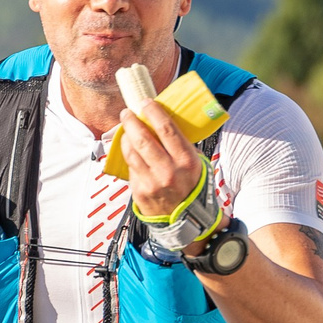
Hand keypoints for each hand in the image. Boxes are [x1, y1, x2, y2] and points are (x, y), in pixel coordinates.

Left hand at [119, 101, 203, 220]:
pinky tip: (130, 148)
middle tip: (127, 112)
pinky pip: (131, 167)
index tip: (146, 103)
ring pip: (132, 152)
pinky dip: (129, 154)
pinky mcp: (140, 192)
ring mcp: (152, 183)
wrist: (187, 219)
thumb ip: (180, 144)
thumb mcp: (196, 163)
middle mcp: (169, 171)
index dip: (153, 112)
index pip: (166, 129)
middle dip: (132, 121)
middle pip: (143, 138)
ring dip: (126, 136)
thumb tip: (160, 120)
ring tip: (126, 128)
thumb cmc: (191, 184)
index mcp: (186, 160)